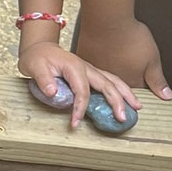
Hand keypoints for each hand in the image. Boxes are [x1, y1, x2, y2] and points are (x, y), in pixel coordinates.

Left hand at [19, 34, 138, 128]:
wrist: (40, 48)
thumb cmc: (38, 58)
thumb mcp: (34, 67)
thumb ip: (44, 80)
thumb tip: (53, 93)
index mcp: (74, 66)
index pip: (82, 90)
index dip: (80, 108)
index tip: (75, 123)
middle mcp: (87, 67)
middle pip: (107, 84)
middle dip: (117, 101)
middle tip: (122, 117)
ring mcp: (91, 70)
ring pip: (113, 81)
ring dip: (126, 94)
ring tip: (137, 107)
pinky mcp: (92, 73)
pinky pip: (110, 81)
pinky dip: (121, 90)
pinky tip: (128, 99)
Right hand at [71, 15, 170, 100]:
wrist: (108, 21)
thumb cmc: (131, 37)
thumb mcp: (153, 60)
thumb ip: (158, 80)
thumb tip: (166, 96)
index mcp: (130, 82)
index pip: (137, 92)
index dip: (140, 84)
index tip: (142, 79)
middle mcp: (113, 79)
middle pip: (119, 84)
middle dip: (126, 75)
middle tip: (128, 61)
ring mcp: (97, 69)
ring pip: (104, 74)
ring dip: (110, 67)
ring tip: (116, 54)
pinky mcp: (85, 58)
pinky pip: (91, 63)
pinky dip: (97, 58)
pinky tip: (101, 50)